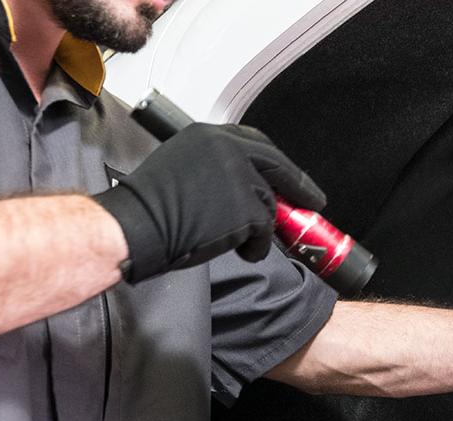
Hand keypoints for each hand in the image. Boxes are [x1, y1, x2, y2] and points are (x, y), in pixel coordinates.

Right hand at [94, 123, 325, 283]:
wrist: (138, 226)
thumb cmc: (149, 207)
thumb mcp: (181, 167)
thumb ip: (213, 169)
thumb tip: (242, 186)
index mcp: (208, 135)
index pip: (255, 143)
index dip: (277, 163)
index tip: (291, 176)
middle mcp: (226, 148)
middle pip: (276, 165)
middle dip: (299, 186)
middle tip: (314, 203)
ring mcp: (238, 176)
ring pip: (268, 204)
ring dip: (260, 228)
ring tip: (242, 243)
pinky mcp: (246, 206)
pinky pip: (264, 231)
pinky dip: (256, 246)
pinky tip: (242, 252)